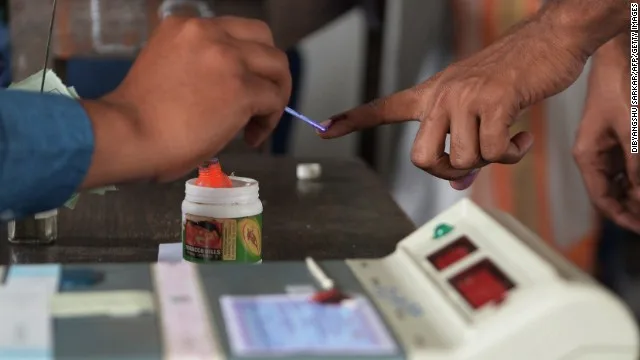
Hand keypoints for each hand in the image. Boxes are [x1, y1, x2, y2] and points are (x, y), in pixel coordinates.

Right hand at [82, 16, 290, 186]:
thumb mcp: (166, 68)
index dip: (245, 60)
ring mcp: (227, 58)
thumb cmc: (138, 117)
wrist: (128, 134)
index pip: (234, 32)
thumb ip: (197, 65)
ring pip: (277, 66)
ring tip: (261, 121)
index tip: (241, 85)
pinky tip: (253, 136)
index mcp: (184, 27)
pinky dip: (270, 119)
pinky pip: (274, 99)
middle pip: (264, 40)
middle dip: (270, 70)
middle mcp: (208, 33)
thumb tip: (226, 87)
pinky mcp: (241, 88)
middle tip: (263, 98)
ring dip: (276, 94)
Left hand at [319, 14, 588, 187]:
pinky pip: (493, 152)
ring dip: (488, 161)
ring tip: (506, 140)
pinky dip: (511, 155)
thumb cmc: (512, 74)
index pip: (383, 108)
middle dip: (446, 171)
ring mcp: (466, 98)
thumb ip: (465, 144)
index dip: (351, 120)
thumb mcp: (480, 109)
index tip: (323, 129)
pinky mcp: (495, 101)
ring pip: (461, 159)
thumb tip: (460, 183)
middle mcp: (442, 96)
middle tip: (469, 163)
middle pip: (420, 157)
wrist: (548, 40)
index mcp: (432, 94)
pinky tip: (521, 139)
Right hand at [573, 35, 639, 232]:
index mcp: (586, 154)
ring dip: (638, 188)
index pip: (603, 199)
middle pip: (614, 192)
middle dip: (634, 205)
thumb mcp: (632, 132)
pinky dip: (639, 174)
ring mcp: (609, 144)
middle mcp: (594, 153)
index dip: (624, 218)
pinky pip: (630, 163)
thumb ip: (636, 169)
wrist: (622, 54)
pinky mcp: (621, 134)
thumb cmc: (619, 85)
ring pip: (625, 178)